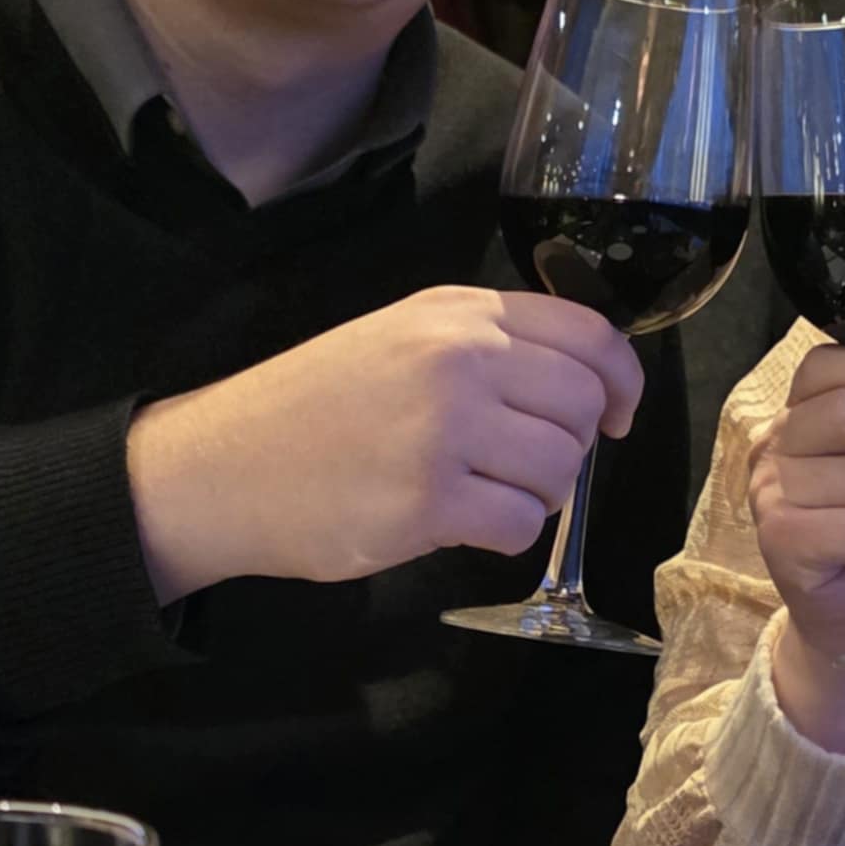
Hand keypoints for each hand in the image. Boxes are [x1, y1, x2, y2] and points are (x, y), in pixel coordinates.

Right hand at [127, 285, 643, 601]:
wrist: (223, 465)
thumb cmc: (319, 403)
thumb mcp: (404, 334)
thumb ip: (489, 343)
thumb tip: (583, 382)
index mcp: (461, 311)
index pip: (588, 333)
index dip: (621, 378)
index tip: (618, 414)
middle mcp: (462, 356)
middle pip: (582, 404)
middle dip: (573, 444)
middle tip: (531, 463)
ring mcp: (446, 428)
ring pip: (561, 468)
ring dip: (540, 492)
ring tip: (490, 492)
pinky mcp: (428, 501)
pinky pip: (521, 525)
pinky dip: (508, 534)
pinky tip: (467, 523)